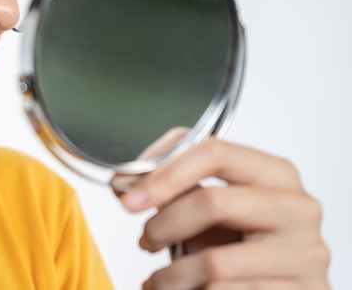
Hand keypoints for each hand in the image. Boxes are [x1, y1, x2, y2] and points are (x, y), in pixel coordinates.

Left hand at [118, 138, 329, 288]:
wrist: (279, 289)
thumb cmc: (244, 248)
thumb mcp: (213, 212)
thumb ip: (176, 191)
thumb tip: (123, 186)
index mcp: (276, 175)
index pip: (215, 153)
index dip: (163, 173)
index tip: (129, 197)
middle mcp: (298, 209)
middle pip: (212, 202)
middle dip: (163, 224)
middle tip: (145, 240)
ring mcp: (305, 254)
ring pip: (214, 263)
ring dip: (170, 277)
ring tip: (159, 281)